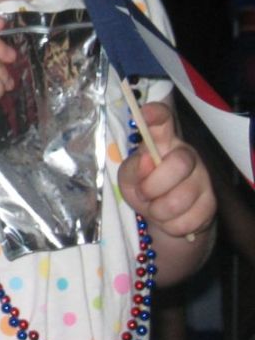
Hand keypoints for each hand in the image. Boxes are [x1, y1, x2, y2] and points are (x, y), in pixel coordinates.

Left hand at [117, 102, 215, 238]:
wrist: (164, 217)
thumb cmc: (143, 188)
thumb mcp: (128, 178)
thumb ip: (132, 169)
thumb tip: (146, 160)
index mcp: (162, 141)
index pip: (163, 120)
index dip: (155, 114)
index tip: (144, 114)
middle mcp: (186, 154)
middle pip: (179, 164)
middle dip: (153, 186)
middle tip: (143, 194)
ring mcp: (202, 178)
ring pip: (181, 198)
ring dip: (159, 211)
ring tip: (154, 208)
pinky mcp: (211, 203)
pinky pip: (188, 220)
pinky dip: (171, 225)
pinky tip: (169, 218)